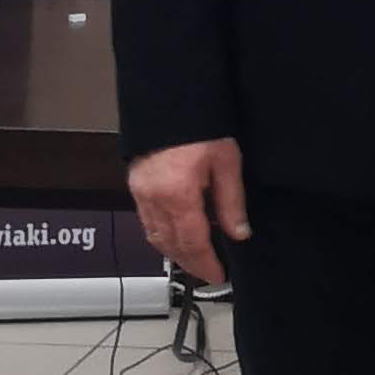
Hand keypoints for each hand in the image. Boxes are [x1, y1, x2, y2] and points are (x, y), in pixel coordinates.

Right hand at [127, 137, 249, 288]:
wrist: (170, 97)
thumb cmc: (202, 125)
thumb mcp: (227, 161)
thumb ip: (231, 202)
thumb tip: (239, 233)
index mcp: (178, 195)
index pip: (192, 243)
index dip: (206, 263)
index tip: (218, 276)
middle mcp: (154, 198)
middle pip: (170, 245)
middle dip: (190, 263)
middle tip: (208, 273)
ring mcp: (140, 192)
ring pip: (155, 236)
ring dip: (174, 252)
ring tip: (195, 259)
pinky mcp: (135, 184)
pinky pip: (147, 221)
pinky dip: (162, 234)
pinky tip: (178, 234)